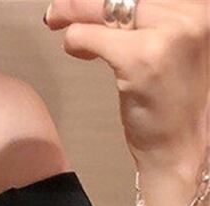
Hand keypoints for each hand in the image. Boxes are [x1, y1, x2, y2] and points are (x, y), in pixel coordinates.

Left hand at [44, 0, 208, 170]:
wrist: (180, 144)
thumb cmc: (170, 99)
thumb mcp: (169, 44)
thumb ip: (146, 20)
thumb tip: (101, 5)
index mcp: (198, 5)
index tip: (80, 2)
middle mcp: (189, 12)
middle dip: (79, 0)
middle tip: (55, 12)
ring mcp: (168, 33)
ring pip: (104, 7)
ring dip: (71, 14)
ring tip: (57, 23)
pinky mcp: (141, 57)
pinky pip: (91, 35)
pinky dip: (76, 40)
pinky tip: (77, 51)